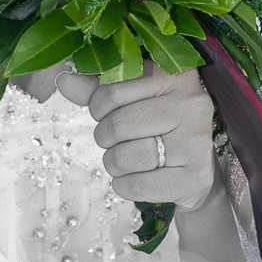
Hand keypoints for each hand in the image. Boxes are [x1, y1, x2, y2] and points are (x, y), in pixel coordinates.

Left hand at [56, 61, 214, 210]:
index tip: (103, 113)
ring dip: (113, 163)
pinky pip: (139, 186)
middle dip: (105, 137)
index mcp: (174, 75)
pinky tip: (132, 178)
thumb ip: (96, 88)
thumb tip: (63, 79)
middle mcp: (192, 104)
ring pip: (128, 156)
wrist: (192, 169)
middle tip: (113, 140)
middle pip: (119, 124)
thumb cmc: (155, 126)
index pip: (111, 90)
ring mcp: (197, 142)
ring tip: (123, 159)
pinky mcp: (197, 178)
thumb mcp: (129, 99)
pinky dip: (124, 186)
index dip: (97, 107)